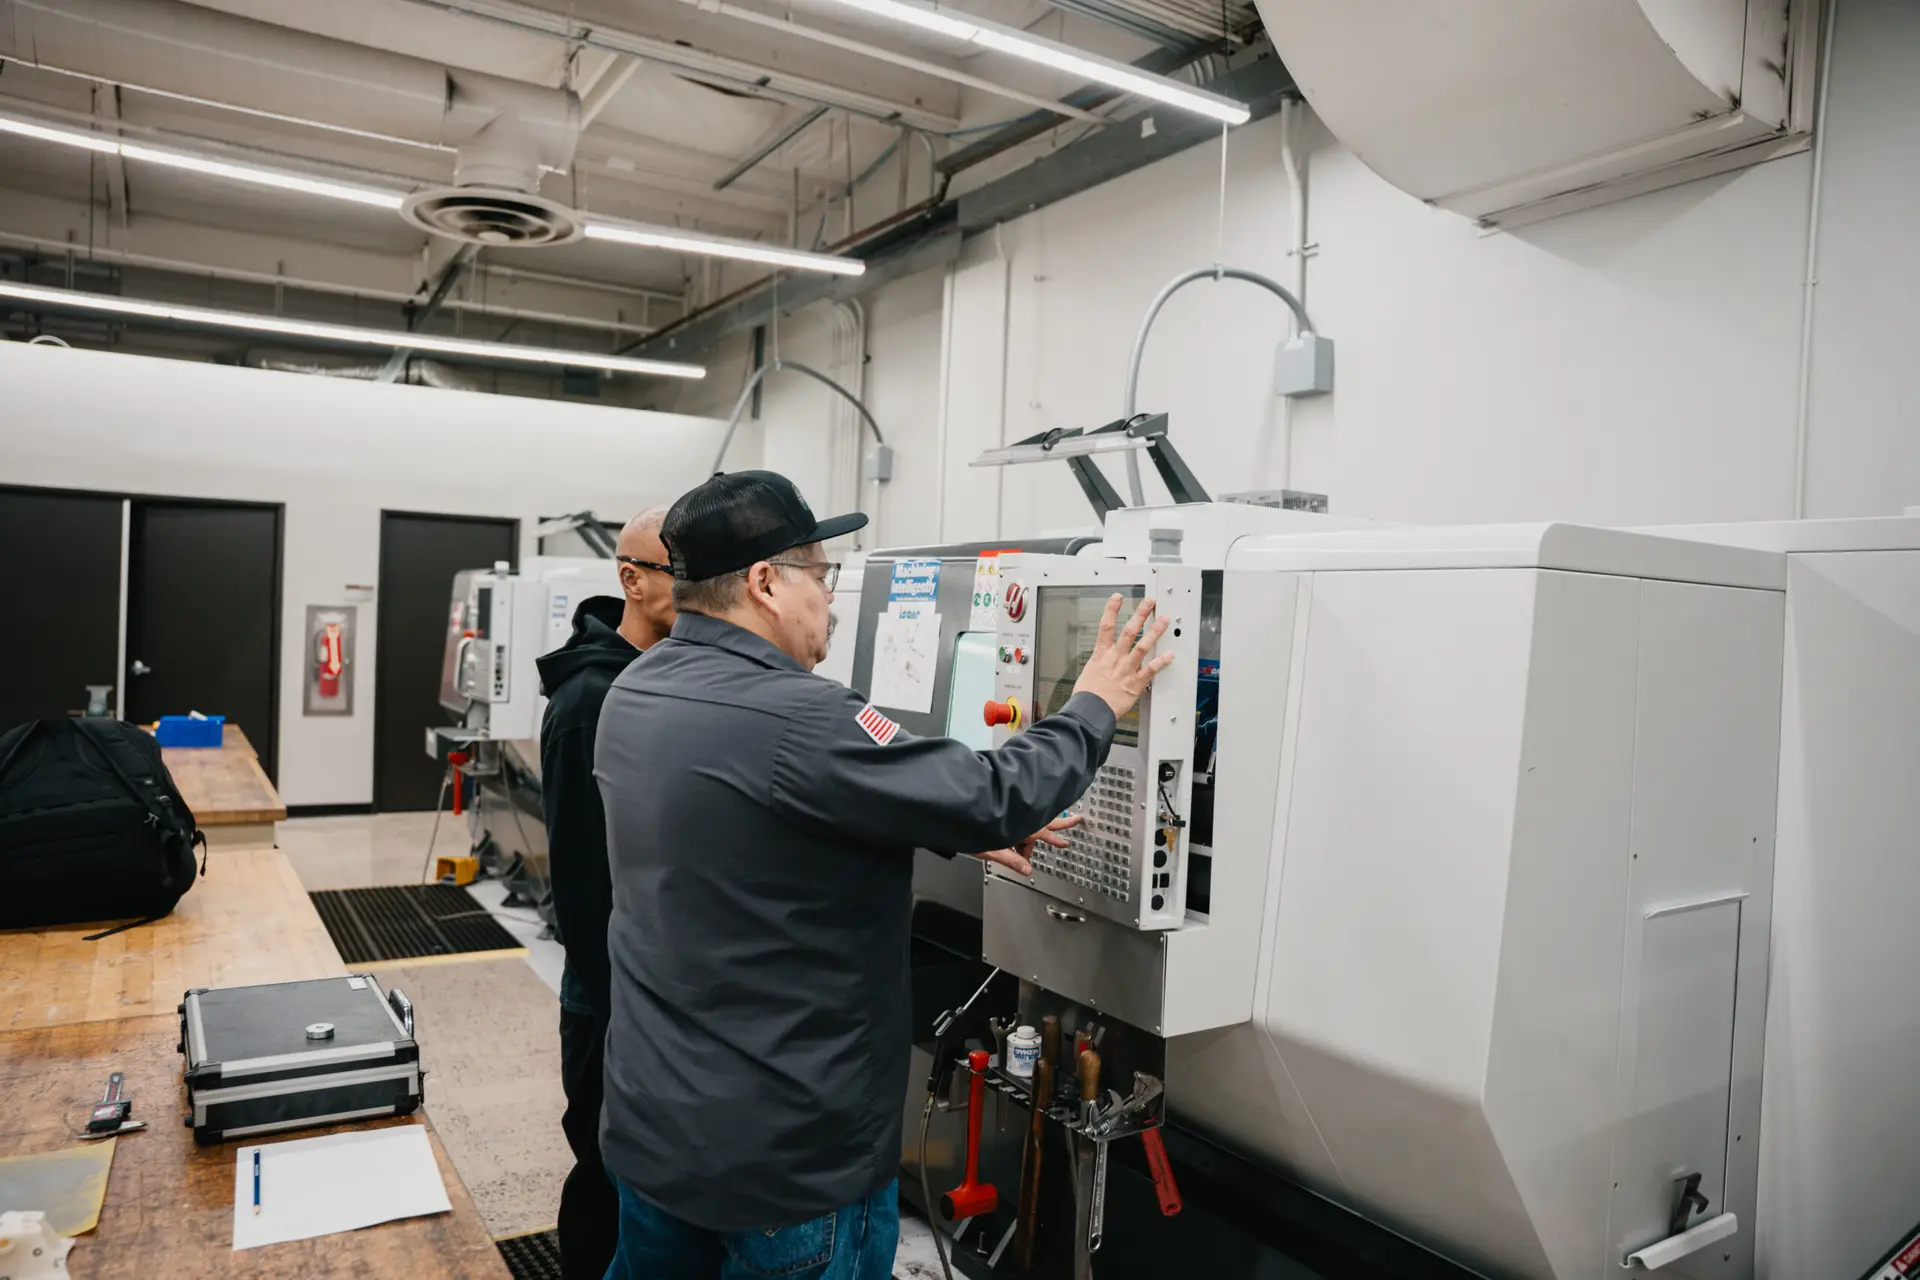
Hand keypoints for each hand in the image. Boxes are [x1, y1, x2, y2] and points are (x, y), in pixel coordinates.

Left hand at [976, 813, 1080, 877]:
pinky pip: (1019, 819)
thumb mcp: (994, 850)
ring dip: (1031, 834)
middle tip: (1075, 819)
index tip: (1068, 838)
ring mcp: (1013, 812)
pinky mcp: (1004, 811)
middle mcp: (1022, 816)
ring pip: (1030, 822)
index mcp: (1024, 826)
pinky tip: (1012, 840)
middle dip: (1060, 824)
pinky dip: (1020, 829)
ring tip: (1026, 846)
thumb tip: (1026, 870)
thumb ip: (1012, 861)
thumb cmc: (973, 829)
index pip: (1047, 833)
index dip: (1058, 838)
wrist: (960, 813)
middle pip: (1046, 821)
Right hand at [1071, 594, 1174, 718]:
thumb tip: (1100, 664)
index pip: (1106, 627)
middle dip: (1140, 614)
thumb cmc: (1086, 697)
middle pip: (1129, 631)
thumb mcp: (1088, 674)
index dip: (1111, 610)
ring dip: (1154, 632)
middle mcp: (1115, 659)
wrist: (1090, 711)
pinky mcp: (1135, 683)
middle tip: (1149, 602)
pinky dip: (1161, 662)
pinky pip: (1151, 670)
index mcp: (1101, 655)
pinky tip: (1170, 655)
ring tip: (1163, 621)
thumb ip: (1098, 665)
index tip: (1117, 598)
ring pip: (1142, 646)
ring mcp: (1126, 669)